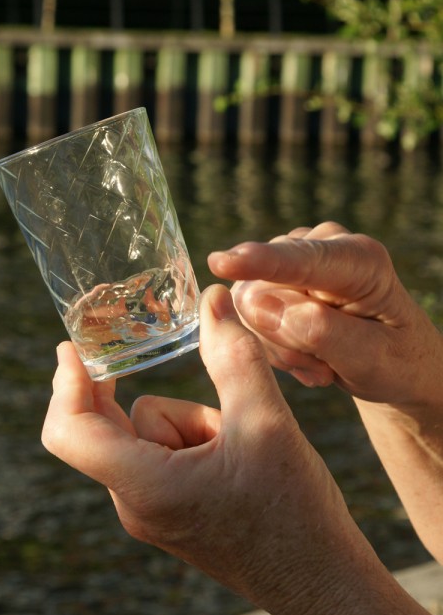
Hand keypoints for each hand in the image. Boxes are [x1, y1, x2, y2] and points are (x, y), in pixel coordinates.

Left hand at [42, 285, 355, 614]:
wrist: (323, 586)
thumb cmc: (295, 515)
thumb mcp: (266, 424)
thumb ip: (233, 356)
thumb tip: (212, 296)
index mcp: (144, 487)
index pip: (68, 432)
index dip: (64, 383)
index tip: (72, 344)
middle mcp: (136, 504)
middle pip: (113, 425)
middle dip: (153, 394)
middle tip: (161, 347)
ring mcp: (153, 512)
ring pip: (148, 433)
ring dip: (189, 420)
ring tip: (241, 443)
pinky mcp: (173, 512)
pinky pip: (166, 453)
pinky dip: (196, 437)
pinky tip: (240, 456)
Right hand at [208, 221, 442, 407]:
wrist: (394, 362)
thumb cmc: (393, 361)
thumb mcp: (372, 358)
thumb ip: (321, 331)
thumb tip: (259, 306)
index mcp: (360, 259)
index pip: (302, 261)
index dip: (260, 262)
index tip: (220, 263)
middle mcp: (322, 245)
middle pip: (261, 290)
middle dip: (283, 339)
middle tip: (323, 369)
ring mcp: (295, 256)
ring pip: (247, 304)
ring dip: (280, 346)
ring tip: (321, 363)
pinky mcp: (275, 274)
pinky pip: (244, 313)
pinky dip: (273, 344)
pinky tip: (307, 355)